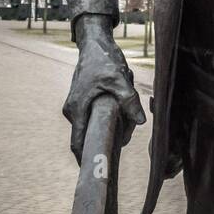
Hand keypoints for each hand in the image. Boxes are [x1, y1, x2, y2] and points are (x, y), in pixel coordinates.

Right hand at [63, 14, 145, 161]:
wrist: (95, 43)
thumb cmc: (104, 60)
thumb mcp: (119, 79)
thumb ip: (129, 101)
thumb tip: (141, 122)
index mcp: (77, 109)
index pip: (78, 144)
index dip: (86, 159)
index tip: (98, 170)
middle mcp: (73, 110)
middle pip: (88, 135)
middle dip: (107, 138)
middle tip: (125, 134)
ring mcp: (76, 106)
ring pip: (93, 125)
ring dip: (110, 124)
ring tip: (125, 112)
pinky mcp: (83, 101)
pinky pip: (94, 116)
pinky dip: (107, 115)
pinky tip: (120, 104)